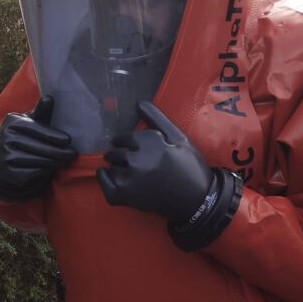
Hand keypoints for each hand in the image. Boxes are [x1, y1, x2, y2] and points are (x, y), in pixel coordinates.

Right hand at [0, 97, 74, 200]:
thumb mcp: (30, 122)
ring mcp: (4, 156)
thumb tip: (49, 98)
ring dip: (54, 162)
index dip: (53, 135)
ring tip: (64, 160)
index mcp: (12, 123)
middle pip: (38, 147)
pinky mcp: (7, 172)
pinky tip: (50, 167)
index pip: (35, 129)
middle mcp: (5, 139)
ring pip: (37, 161)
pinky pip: (31, 173)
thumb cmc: (22, 135)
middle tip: (72, 154)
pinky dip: (43, 171)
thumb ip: (41, 112)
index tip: (68, 140)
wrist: (0, 157)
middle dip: (58, 152)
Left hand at [97, 100, 220, 222]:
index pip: (124, 138)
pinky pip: (105, 183)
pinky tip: (111, 177)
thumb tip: (138, 102)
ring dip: (117, 168)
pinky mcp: (125, 197)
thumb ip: (157, 118)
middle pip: (116, 152)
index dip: (128, 142)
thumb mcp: (178, 138)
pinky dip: (105, 179)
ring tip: (130, 172)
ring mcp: (129, 179)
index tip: (134, 147)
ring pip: (112, 167)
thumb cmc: (189, 166)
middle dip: (122, 154)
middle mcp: (137, 160)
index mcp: (150, 144)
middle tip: (133, 161)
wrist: (197, 199)